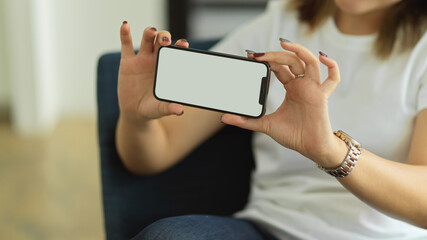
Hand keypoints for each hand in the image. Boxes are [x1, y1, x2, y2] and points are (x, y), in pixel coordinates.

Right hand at [117, 22, 186, 122]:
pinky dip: (125, 34)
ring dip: (149, 33)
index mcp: (168, 67)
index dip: (180, 46)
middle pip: (161, 42)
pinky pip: (125, 45)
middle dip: (164, 37)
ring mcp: (142, 59)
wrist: (135, 112)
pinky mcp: (127, 62)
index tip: (183, 44)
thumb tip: (180, 110)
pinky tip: (125, 25)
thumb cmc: (153, 108)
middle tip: (165, 40)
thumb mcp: (161, 109)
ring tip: (152, 32)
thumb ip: (170, 108)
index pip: (176, 52)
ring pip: (147, 40)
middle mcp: (156, 59)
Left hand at [222, 41, 343, 165]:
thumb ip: (246, 121)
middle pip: (291, 61)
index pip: (279, 67)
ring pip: (309, 62)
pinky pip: (332, 78)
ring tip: (284, 44)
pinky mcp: (322, 96)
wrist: (309, 148)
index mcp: (291, 87)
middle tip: (259, 54)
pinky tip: (322, 56)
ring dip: (299, 51)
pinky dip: (331, 65)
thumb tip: (224, 118)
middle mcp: (302, 85)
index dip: (267, 60)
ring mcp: (313, 88)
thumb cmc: (293, 135)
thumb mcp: (265, 125)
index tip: (252, 56)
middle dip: (275, 55)